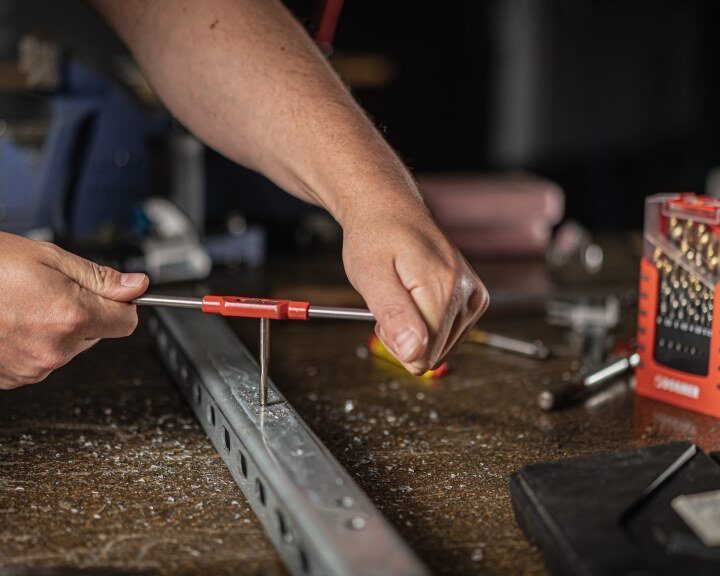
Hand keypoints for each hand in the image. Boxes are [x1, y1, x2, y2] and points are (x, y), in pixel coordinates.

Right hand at [0, 232, 148, 389]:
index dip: (122, 304)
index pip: (127, 322)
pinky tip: (11, 322)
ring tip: (23, 305)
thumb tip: (137, 286)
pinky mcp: (14, 379)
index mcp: (71, 317)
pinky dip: (34, 343)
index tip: (112, 294)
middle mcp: (55, 350)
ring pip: (69, 347)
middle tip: (49, 290)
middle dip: (84, 313)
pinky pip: (41, 360)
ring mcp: (32, 368)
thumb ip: (100, 278)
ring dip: (57, 328)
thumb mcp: (51, 258)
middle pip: (97, 334)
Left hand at [342, 201, 488, 374]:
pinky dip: (428, 324)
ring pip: (441, 348)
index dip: (394, 341)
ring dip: (415, 330)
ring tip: (403, 294)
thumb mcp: (371, 276)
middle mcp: (468, 295)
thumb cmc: (376, 238)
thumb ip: (394, 316)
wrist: (390, 209)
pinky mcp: (475, 300)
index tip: (382, 312)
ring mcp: (475, 297)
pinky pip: (448, 336)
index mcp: (445, 289)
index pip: (423, 355)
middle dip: (405, 337)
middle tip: (391, 300)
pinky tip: (416, 297)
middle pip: (434, 355)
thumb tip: (414, 355)